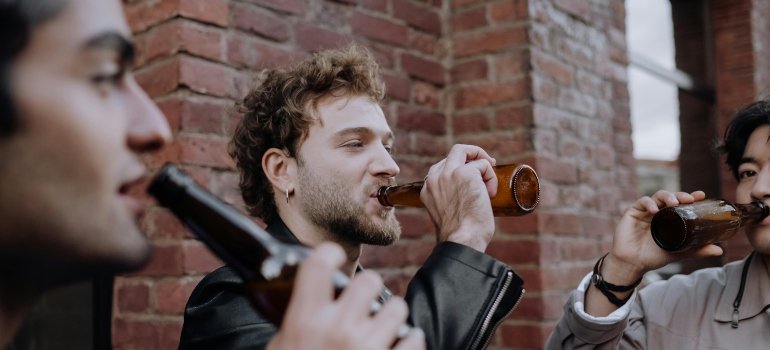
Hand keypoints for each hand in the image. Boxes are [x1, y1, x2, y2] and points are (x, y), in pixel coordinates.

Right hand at [267, 243, 425, 349]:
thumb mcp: (280, 349)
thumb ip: (296, 324)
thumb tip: (306, 300)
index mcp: (305, 322)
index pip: (318, 265)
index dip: (327, 255)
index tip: (331, 257)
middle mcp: (338, 330)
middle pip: (368, 281)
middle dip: (366, 290)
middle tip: (361, 303)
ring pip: (397, 307)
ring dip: (390, 316)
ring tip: (381, 329)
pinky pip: (415, 338)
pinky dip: (409, 342)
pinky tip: (397, 348)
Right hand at [420, 144, 497, 251]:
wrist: (462, 242)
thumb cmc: (460, 235)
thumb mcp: (447, 213)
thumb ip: (450, 199)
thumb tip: (469, 194)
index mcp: (428, 189)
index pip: (443, 167)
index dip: (461, 170)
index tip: (474, 179)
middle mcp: (435, 178)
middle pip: (454, 152)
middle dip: (472, 155)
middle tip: (487, 165)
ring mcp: (448, 174)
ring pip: (464, 150)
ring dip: (482, 162)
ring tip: (490, 183)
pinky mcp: (465, 173)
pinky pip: (483, 164)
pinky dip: (491, 177)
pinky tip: (490, 195)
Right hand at [606, 190, 722, 283]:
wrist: (633, 264)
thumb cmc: (654, 256)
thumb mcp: (679, 252)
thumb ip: (697, 250)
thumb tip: (720, 250)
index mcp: (669, 218)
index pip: (681, 203)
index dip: (690, 197)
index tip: (701, 195)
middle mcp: (658, 212)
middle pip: (670, 197)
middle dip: (680, 195)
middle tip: (689, 199)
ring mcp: (645, 211)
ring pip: (657, 196)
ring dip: (667, 196)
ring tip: (673, 202)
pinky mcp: (633, 212)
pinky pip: (642, 202)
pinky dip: (649, 203)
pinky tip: (655, 210)